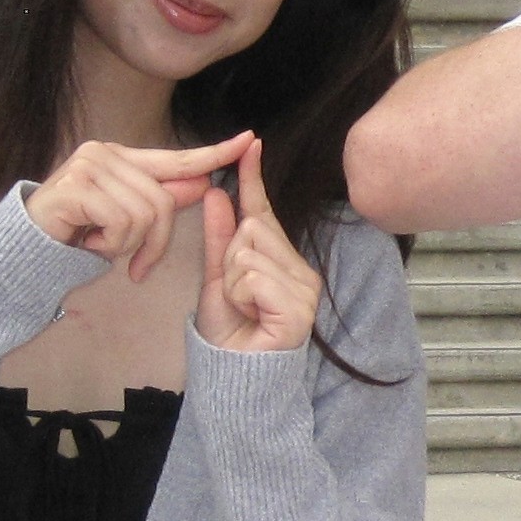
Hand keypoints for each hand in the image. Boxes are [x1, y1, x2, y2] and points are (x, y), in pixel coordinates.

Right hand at [25, 133, 250, 282]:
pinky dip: (111, 246)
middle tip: (136, 266)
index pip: (177, 157)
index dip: (214, 153)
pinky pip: (122, 223)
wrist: (25, 250)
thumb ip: (161, 201)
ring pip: (145, 215)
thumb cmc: (76, 235)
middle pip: (164, 201)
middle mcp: (106, 154)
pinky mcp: (76, 187)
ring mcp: (89, 167)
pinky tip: (88, 243)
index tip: (247, 140)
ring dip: (128, 246)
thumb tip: (204, 184)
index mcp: (122, 158)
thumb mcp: (126, 221)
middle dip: (155, 243)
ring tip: (101, 246)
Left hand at [198, 137, 321, 353]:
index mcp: (283, 260)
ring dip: (232, 281)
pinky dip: (240, 295)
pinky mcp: (298, 307)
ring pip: (249, 252)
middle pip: (252, 229)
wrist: (234, 376)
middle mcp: (301, 270)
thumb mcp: (216, 277)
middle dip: (229, 259)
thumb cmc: (229, 333)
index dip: (254, 180)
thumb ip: (218, 237)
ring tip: (243, 309)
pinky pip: (253, 276)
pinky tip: (252, 317)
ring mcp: (304, 288)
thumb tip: (218, 194)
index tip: (251, 144)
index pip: (264, 213)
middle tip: (236, 295)